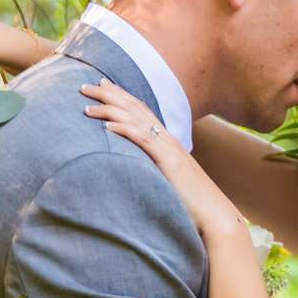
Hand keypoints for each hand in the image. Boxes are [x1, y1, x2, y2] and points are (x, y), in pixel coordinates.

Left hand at [81, 80, 246, 245]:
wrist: (213, 212)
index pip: (140, 109)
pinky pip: (143, 140)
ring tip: (87, 106)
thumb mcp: (167, 179)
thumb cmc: (190, 201)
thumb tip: (133, 171)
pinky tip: (107, 126)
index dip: (120, 95)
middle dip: (108, 94)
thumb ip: (152, 169)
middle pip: (134, 107)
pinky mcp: (168, 161)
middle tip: (84, 86)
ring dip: (109, 110)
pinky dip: (124, 130)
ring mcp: (168, 148)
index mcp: (166, 140)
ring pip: (135, 120)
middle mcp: (166, 138)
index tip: (101, 85)